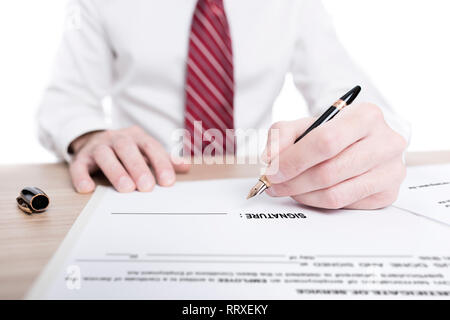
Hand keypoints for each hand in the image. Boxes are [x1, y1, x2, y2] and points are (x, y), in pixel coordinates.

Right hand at [69, 126, 190, 192]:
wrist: (94, 139)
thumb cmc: (127, 150)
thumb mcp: (146, 151)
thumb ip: (164, 159)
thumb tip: (186, 167)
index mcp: (137, 136)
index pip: (151, 147)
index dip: (160, 163)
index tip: (168, 182)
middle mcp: (117, 138)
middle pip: (127, 149)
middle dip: (138, 167)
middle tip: (147, 187)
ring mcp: (98, 146)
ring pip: (105, 155)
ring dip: (116, 171)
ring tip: (126, 189)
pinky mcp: (81, 157)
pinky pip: (79, 165)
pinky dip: (81, 176)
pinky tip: (88, 188)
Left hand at [263, 103, 406, 209]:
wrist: (362, 141)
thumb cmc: (334, 132)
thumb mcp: (306, 124)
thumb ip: (282, 135)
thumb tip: (271, 159)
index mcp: (366, 116)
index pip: (325, 142)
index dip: (294, 160)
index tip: (273, 171)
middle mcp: (386, 142)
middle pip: (329, 171)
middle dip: (293, 182)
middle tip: (274, 184)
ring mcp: (390, 170)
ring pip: (335, 194)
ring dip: (303, 195)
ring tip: (289, 188)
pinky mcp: (387, 193)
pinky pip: (344, 205)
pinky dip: (318, 202)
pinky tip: (309, 192)